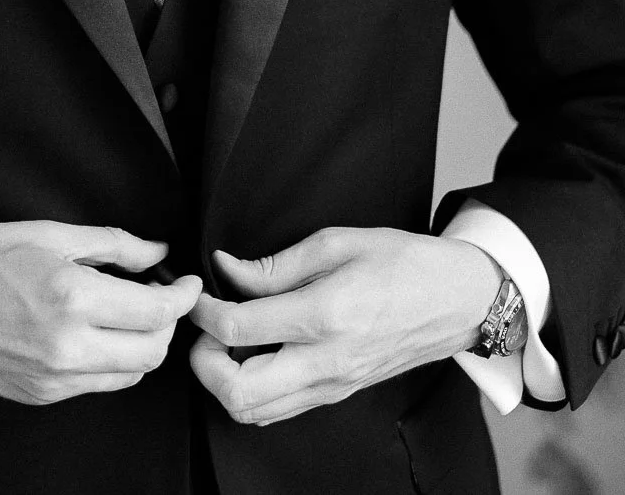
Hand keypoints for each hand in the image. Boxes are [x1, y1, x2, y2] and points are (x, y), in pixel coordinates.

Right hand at [0, 220, 200, 405]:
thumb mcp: (47, 232)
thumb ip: (111, 244)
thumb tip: (155, 252)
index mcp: (71, 297)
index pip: (155, 311)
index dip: (182, 295)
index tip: (188, 281)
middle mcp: (66, 346)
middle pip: (152, 350)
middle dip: (168, 322)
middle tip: (163, 293)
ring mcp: (52, 379)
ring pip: (129, 373)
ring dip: (143, 345)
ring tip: (131, 311)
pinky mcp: (39, 396)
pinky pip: (96, 385)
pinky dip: (111, 361)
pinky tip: (98, 331)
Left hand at [189, 227, 501, 425]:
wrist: (457, 300)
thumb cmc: (403, 262)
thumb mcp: (337, 241)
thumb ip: (275, 264)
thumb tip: (227, 270)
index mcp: (325, 315)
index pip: (239, 329)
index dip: (203, 312)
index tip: (197, 293)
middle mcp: (326, 361)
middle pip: (238, 392)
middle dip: (203, 362)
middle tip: (204, 328)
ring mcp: (332, 385)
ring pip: (254, 412)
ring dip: (224, 381)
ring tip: (224, 341)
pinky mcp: (337, 394)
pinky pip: (278, 410)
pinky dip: (251, 390)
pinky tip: (253, 354)